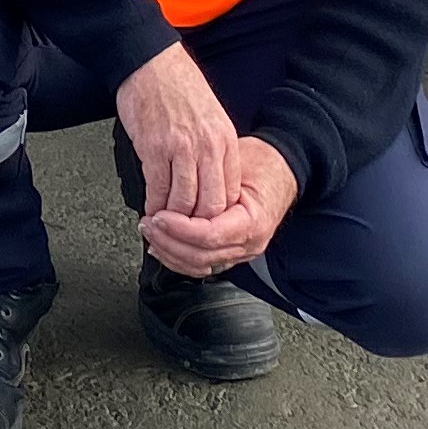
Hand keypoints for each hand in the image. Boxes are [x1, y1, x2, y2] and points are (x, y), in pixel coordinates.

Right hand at [112, 41, 240, 223]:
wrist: (149, 61)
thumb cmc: (177, 86)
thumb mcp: (212, 118)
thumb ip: (215, 151)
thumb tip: (211, 184)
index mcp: (225, 141)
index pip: (230, 194)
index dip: (217, 217)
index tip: (206, 226)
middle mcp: (207, 147)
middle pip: (211, 205)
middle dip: (197, 226)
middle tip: (185, 234)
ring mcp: (181, 148)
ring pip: (183, 203)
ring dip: (173, 220)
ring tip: (165, 225)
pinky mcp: (153, 147)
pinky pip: (157, 189)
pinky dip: (153, 206)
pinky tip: (151, 210)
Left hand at [143, 137, 301, 277]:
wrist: (279, 170)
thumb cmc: (261, 163)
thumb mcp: (236, 163)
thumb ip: (209, 180)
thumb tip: (173, 185)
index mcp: (253, 222)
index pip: (210, 235)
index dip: (179, 228)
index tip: (158, 216)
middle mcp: (249, 243)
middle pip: (201, 256)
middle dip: (169, 242)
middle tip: (148, 224)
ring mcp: (241, 251)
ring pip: (199, 265)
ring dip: (170, 252)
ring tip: (151, 233)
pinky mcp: (231, 251)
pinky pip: (202, 262)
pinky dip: (178, 256)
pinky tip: (162, 245)